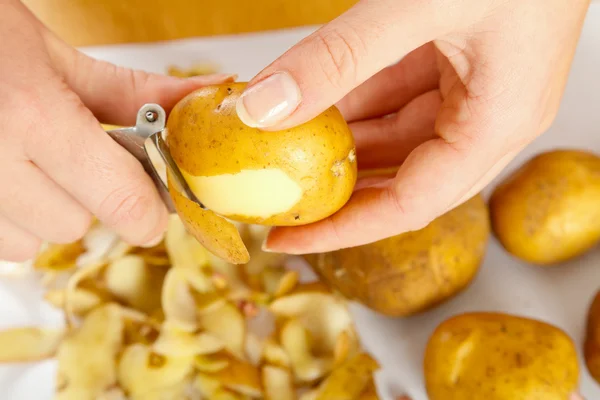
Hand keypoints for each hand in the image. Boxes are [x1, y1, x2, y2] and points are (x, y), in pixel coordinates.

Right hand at [0, 0, 233, 260]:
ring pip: (28, 244)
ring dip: (41, 214)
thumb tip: (198, 102)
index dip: (147, 209)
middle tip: (77, 161)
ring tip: (26, 163)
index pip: (121, 200)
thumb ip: (134, 91)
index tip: (153, 202)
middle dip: (89, 200)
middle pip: (75, 227)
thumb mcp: (56, 54)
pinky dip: (6, 220)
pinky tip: (2, 176)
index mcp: (34, 114)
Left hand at [236, 0, 590, 253]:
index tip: (289, 238)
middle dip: (336, 187)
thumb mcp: (419, 5)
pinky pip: (396, 92)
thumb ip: (339, 57)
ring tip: (284, 145)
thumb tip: (265, 107)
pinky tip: (314, 96)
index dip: (343, 228)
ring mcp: (473, 87)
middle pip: (399, 176)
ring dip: (339, 137)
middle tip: (277, 196)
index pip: (409, 205)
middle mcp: (487, 116)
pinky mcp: (457, 59)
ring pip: (394, 133)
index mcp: (497, 124)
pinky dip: (353, 96)